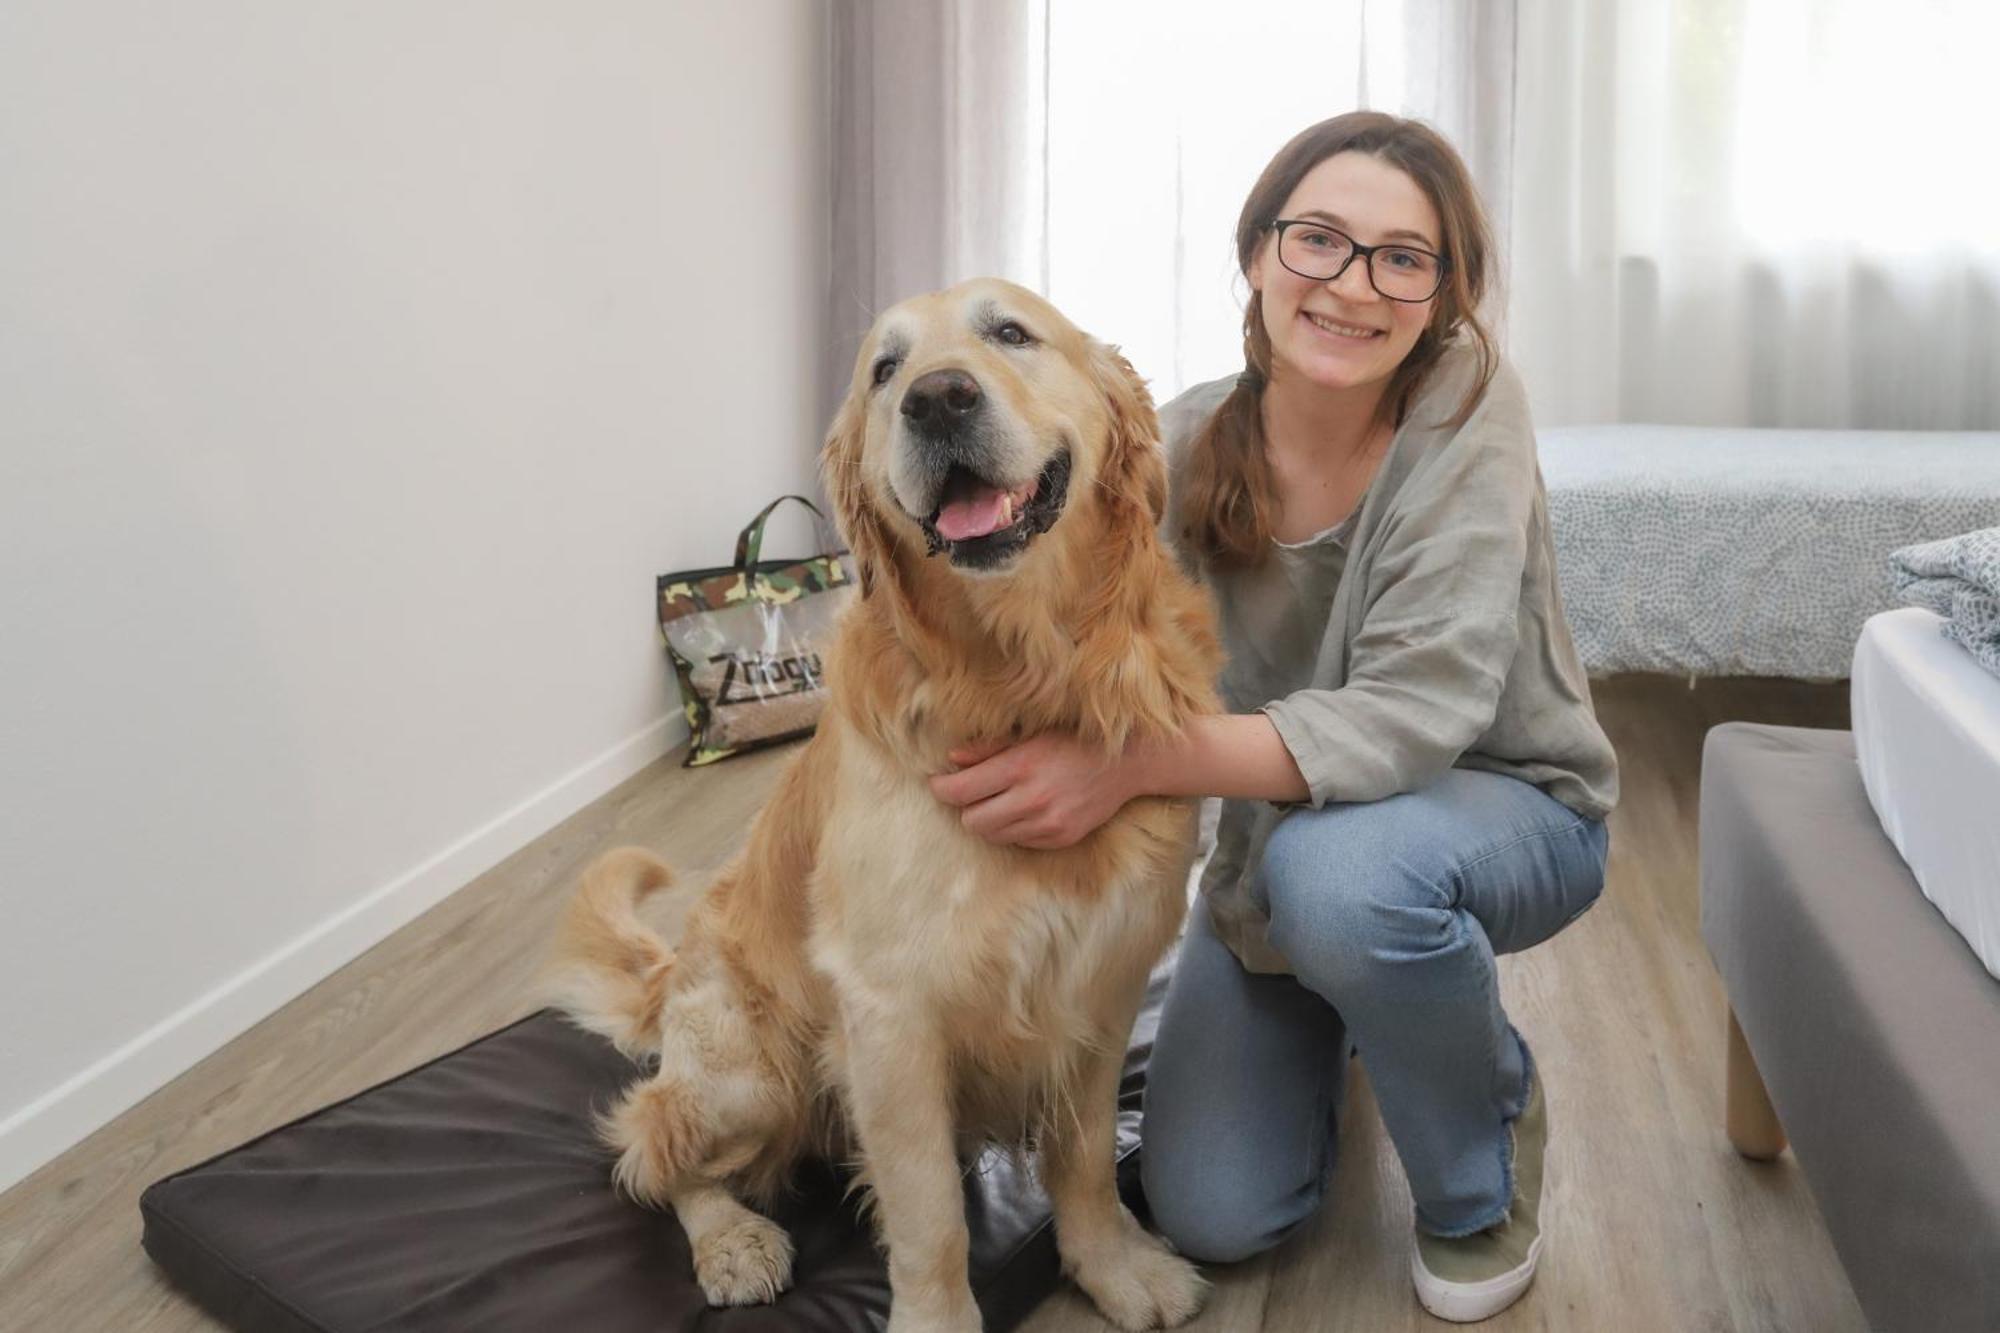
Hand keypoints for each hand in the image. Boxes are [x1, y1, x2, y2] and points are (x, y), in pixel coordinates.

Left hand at [928, 734, 1137, 849]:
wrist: (1128, 762)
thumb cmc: (1074, 741)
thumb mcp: (1030, 735)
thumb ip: (989, 749)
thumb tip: (952, 760)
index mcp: (1020, 767)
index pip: (959, 791)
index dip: (942, 788)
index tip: (940, 782)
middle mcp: (1032, 799)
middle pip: (971, 820)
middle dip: (965, 807)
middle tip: (973, 792)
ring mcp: (1048, 824)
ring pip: (992, 836)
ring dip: (988, 820)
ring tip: (1000, 800)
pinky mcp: (1060, 838)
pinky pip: (1018, 842)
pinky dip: (1013, 829)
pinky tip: (1025, 810)